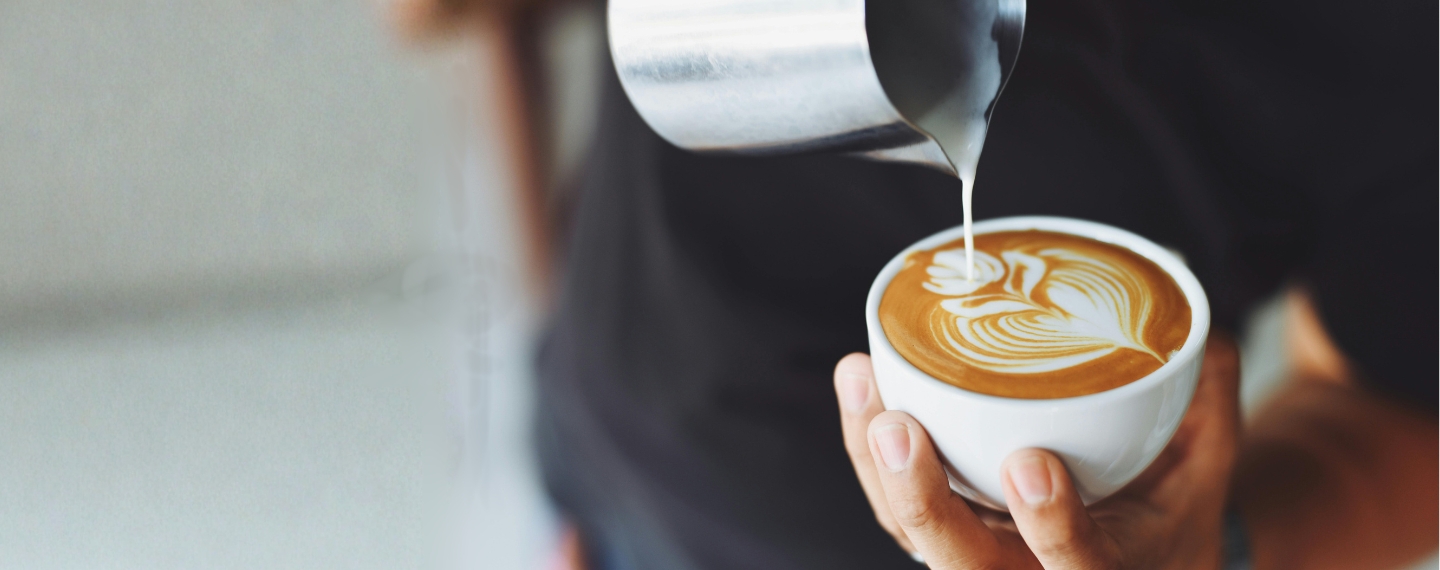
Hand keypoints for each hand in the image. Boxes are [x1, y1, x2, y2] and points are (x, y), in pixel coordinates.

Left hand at [834, 334, 1239, 568]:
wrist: (1139, 555)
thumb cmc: (1169, 508)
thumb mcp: (1207, 460)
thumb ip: (1207, 394)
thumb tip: (1195, 325)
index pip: (1078, 568)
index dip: (1052, 527)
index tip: (1031, 465)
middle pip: (961, 565)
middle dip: (921, 500)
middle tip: (898, 427)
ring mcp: (978, 559)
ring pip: (911, 531)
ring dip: (875, 463)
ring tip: (861, 378)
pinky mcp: (944, 534)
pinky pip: (894, 505)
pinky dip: (868, 449)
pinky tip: (860, 380)